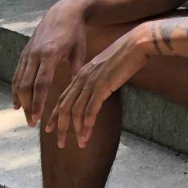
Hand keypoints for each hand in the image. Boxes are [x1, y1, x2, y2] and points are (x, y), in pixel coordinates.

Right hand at [11, 0, 87, 126]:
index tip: (37, 118)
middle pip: (26, 86)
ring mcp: (27, 54)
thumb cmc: (76, 32)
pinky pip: (17, 74)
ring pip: (18, 82)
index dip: (38, 102)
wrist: (63, 12)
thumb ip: (76, 69)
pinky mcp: (24, 53)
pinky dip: (15, 90)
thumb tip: (76, 89)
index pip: (41, 84)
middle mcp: (35, 55)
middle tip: (32, 122)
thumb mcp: (80, 50)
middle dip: (28, 106)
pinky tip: (18, 102)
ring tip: (26, 116)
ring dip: (21, 101)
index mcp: (51, 54)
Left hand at [46, 27, 148, 148]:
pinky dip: (87, 124)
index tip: (51, 128)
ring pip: (76, 112)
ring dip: (76, 130)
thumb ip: (99, 76)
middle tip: (60, 143)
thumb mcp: (107, 65)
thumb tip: (99, 87)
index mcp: (81, 74)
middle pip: (64, 107)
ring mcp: (91, 83)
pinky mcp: (102, 86)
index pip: (63, 98)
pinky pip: (90, 110)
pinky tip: (87, 135)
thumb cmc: (127, 53)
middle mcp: (82, 79)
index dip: (55, 114)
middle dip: (61, 127)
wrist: (137, 43)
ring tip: (78, 143)